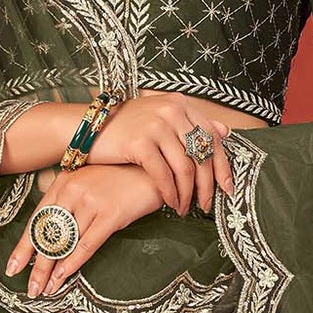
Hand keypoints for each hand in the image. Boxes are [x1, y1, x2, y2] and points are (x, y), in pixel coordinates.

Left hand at [3, 157, 172, 298]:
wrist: (155, 170)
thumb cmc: (123, 178)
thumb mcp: (91, 181)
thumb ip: (71, 197)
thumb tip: (53, 224)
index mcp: (65, 181)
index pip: (38, 219)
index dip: (24, 246)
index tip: (14, 266)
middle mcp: (73, 190)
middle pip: (47, 234)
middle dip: (35, 265)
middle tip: (27, 286)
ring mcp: (91, 201)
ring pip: (64, 243)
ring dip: (52, 270)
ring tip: (43, 290)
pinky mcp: (110, 213)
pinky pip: (86, 245)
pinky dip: (72, 263)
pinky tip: (63, 278)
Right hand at [87, 89, 262, 215]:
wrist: (86, 127)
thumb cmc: (124, 126)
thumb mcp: (160, 117)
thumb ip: (190, 124)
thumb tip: (224, 130)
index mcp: (180, 104)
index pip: (212, 137)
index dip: (222, 165)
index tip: (227, 188)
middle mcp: (171, 111)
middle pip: (201, 155)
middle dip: (206, 185)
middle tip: (205, 205)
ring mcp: (155, 126)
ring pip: (184, 168)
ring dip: (187, 193)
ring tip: (183, 208)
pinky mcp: (140, 142)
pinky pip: (163, 175)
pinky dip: (169, 192)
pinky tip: (169, 203)